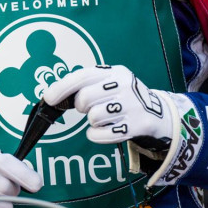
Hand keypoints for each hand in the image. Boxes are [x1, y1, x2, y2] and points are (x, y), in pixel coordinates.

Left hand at [43, 65, 175, 174]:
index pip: (84, 76)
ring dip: (93, 121)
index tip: (49, 97)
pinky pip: (101, 134)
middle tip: (90, 107)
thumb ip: (87, 84)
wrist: (158, 114)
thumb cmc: (124, 98)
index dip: (63, 86)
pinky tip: (107, 129)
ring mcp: (131, 105)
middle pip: (85, 98)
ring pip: (93, 117)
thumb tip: (53, 94)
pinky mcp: (136, 125)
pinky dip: (97, 135)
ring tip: (105, 117)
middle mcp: (124, 85)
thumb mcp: (110, 83)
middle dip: (82, 106)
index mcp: (115, 72)